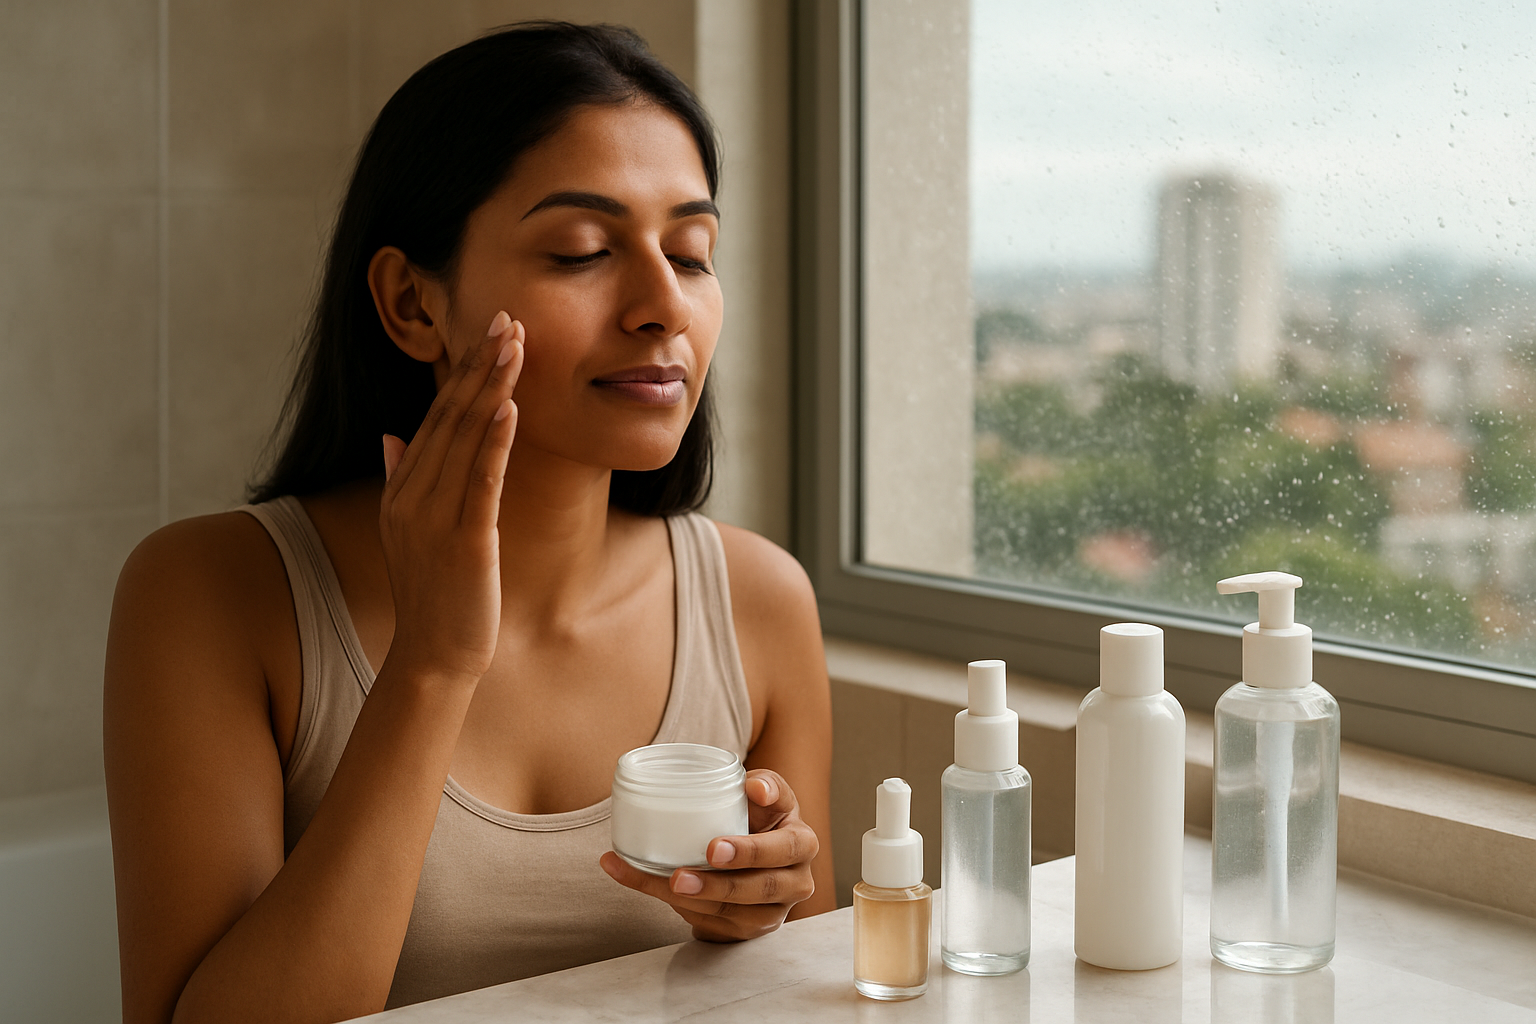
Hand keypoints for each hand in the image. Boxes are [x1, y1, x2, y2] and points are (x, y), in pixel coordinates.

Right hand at [379, 312, 523, 684]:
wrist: (434, 655)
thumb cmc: (433, 594)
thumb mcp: (408, 531)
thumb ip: (400, 479)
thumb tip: (390, 437)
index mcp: (402, 489)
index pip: (437, 416)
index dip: (464, 372)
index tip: (489, 332)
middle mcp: (413, 495)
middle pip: (451, 416)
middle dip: (481, 365)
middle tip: (507, 318)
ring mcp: (435, 517)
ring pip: (466, 439)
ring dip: (492, 389)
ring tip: (515, 346)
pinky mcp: (465, 540)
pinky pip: (481, 483)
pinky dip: (495, 443)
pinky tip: (511, 409)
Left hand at [599, 769, 819, 941]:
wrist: (753, 855)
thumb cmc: (758, 818)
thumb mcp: (766, 797)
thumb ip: (764, 784)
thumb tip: (755, 787)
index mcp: (802, 844)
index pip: (785, 849)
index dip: (751, 852)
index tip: (713, 849)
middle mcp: (796, 882)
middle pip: (760, 888)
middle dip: (718, 884)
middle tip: (679, 876)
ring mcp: (773, 912)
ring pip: (733, 912)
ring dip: (693, 901)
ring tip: (663, 885)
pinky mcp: (748, 929)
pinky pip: (715, 925)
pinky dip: (681, 908)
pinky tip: (652, 888)